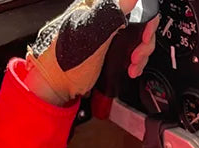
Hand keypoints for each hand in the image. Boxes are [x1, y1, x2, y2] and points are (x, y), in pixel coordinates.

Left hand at [24, 0, 158, 106]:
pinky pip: (131, 50)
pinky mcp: (110, 50)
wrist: (53, 88)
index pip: (132, 3)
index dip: (145, 18)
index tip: (144, 36)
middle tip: (135, 57)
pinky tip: (131, 69)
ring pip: (138, 37)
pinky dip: (136, 61)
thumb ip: (110, 14)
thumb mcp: (89, 37)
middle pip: (139, 20)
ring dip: (141, 54)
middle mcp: (103, 16)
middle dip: (144, 41)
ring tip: (133, 66)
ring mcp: (108, 34)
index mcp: (96, 6)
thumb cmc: (63, 63)